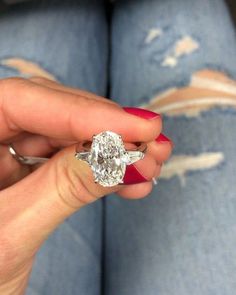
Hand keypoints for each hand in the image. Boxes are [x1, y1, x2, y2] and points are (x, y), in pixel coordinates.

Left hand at [0, 77, 171, 293]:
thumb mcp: (10, 234)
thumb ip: (63, 188)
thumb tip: (120, 156)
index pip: (22, 101)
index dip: (85, 112)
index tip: (138, 127)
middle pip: (51, 114)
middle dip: (106, 131)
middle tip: (151, 143)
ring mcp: (2, 157)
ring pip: (65, 138)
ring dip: (111, 152)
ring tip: (149, 163)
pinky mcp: (24, 177)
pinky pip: (66, 163)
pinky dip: (100, 172)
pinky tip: (128, 181)